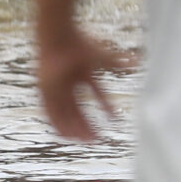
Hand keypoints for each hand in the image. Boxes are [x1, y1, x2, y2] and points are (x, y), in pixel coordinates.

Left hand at [37, 22, 133, 140]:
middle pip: (78, 108)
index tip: (115, 119)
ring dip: (76, 128)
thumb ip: (117, 62)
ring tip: (89, 142)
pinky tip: (69, 137)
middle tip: (98, 139)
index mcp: (82, 71)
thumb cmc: (79, 44)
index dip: (106, 105)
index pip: (96, 92)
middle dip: (88, 123)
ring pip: (66, 113)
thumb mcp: (100, 55)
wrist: (58, 39)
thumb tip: (137, 62)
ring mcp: (55, 87)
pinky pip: (50, 113)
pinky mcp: (44, 92)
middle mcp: (68, 81)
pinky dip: (58, 125)